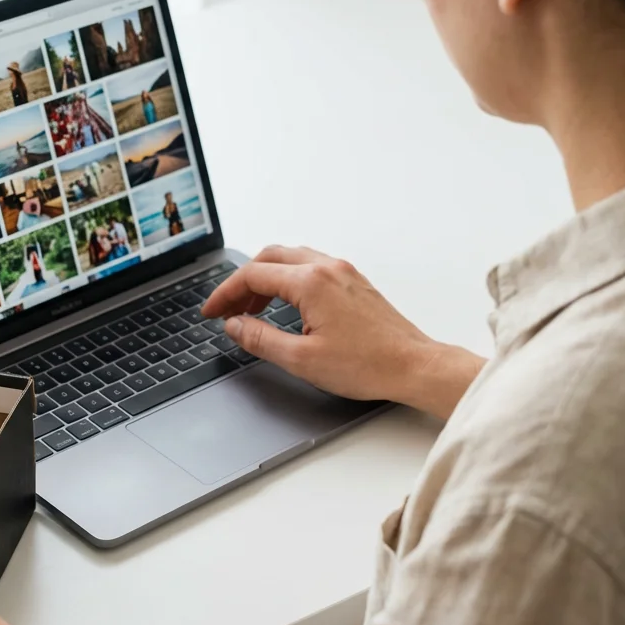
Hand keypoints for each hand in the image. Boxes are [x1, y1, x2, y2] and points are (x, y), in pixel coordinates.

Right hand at [201, 246, 484, 419]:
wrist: (414, 366)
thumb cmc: (367, 364)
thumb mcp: (301, 360)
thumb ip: (260, 339)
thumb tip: (234, 326)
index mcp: (310, 283)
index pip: (253, 275)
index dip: (225, 293)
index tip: (211, 311)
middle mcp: (327, 268)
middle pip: (268, 258)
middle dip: (241, 282)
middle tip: (227, 308)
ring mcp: (343, 272)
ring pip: (290, 258)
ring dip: (265, 278)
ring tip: (252, 308)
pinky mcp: (353, 281)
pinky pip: (310, 266)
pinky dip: (287, 279)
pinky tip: (284, 303)